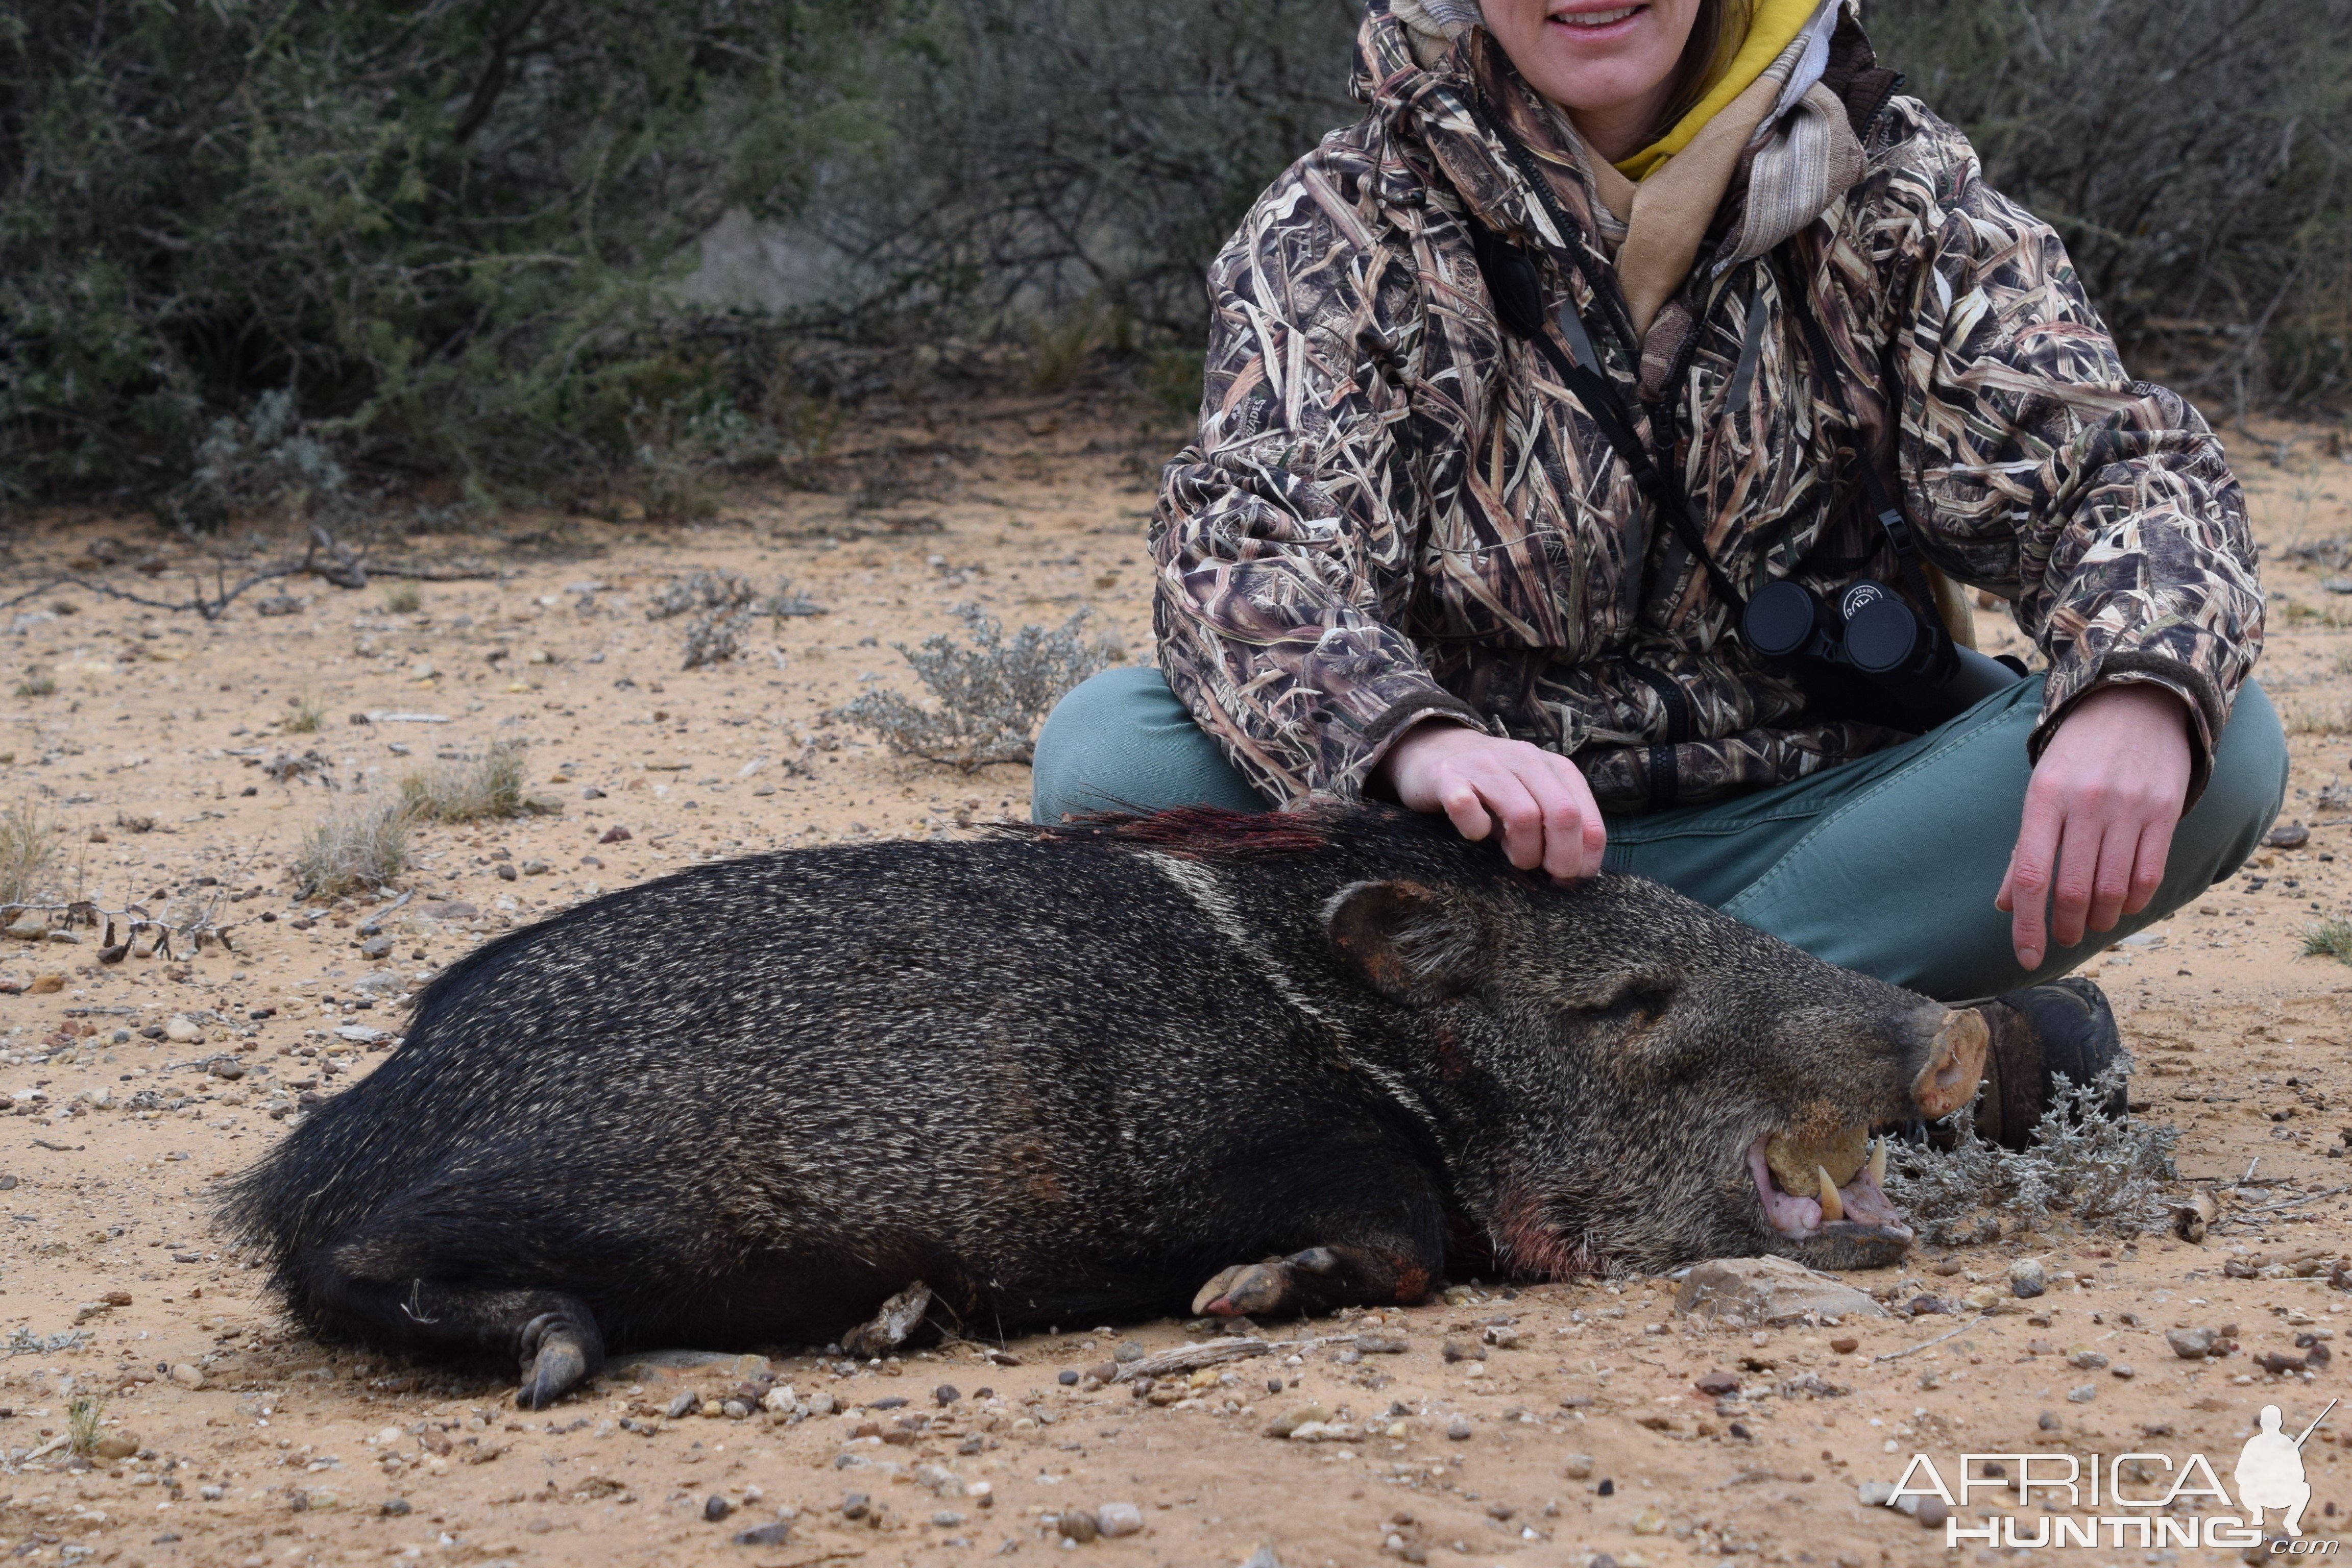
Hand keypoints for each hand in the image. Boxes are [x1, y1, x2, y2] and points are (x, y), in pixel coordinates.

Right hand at [1374, 722, 1606, 879]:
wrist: (1434, 750)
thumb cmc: (1490, 789)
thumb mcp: (1532, 800)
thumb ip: (1555, 828)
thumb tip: (1575, 875)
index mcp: (1554, 767)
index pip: (1587, 817)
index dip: (1585, 856)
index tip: (1572, 878)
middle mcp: (1524, 759)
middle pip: (1563, 815)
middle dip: (1560, 858)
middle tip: (1544, 874)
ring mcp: (1485, 764)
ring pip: (1523, 815)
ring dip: (1522, 851)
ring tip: (1511, 859)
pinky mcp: (1447, 775)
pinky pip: (1467, 807)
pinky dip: (1474, 829)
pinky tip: (1473, 834)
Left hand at [1995, 684, 2192, 971]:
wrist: (2136, 701)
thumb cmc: (2077, 754)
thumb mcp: (2040, 789)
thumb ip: (2025, 848)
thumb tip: (2006, 905)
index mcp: (2043, 798)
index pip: (2030, 876)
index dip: (2027, 926)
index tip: (2025, 958)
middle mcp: (2086, 803)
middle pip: (2072, 890)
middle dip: (2064, 928)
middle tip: (2061, 939)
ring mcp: (2129, 807)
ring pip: (2112, 889)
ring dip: (2098, 921)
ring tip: (2089, 925)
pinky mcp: (2165, 810)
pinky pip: (2149, 874)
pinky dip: (2134, 902)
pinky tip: (2122, 907)